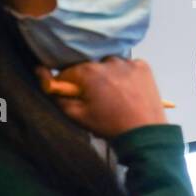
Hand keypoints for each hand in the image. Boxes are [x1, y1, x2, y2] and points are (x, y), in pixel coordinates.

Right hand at [38, 58, 165, 138]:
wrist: (144, 132)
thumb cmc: (111, 125)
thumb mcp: (77, 115)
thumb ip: (59, 98)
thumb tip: (50, 85)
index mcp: (89, 72)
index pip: (68, 72)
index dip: (67, 83)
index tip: (72, 93)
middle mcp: (108, 63)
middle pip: (90, 67)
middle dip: (89, 80)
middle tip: (97, 98)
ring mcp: (128, 63)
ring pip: (109, 65)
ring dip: (108, 76)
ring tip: (114, 95)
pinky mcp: (143, 67)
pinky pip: (128, 66)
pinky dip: (126, 75)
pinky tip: (127, 90)